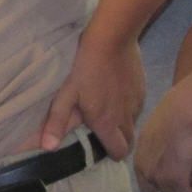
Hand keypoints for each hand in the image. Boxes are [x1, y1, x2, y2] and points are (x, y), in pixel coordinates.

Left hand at [41, 33, 143, 159]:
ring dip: (123, 123)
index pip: (119, 152)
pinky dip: (129, 106)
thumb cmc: (85, 68)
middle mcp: (126, 117)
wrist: (113, 38)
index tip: (101, 145)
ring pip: (134, 123)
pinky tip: (116, 92)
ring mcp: (138, 103)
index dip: (112, 152)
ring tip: (108, 109)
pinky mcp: (143, 89)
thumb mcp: (67, 94)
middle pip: (130, 141)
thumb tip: (48, 148)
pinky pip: (138, 106)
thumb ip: (57, 122)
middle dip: (119, 141)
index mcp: (107, 123)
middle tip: (104, 130)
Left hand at [134, 91, 191, 191]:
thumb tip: (160, 150)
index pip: (144, 183)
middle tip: (181, 185)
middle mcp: (145, 171)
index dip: (157, 182)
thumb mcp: (152, 132)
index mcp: (139, 160)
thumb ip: (152, 146)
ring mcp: (159, 177)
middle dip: (167, 191)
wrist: (178, 115)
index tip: (169, 178)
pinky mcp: (175, 180)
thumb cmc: (169, 116)